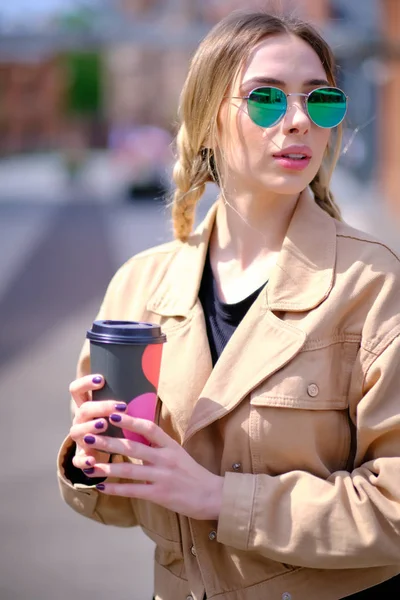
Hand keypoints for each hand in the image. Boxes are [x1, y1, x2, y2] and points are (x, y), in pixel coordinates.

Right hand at [69, 374, 126, 470]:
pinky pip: (77, 460)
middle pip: (83, 409)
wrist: (107, 454)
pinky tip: (92, 461)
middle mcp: (80, 421)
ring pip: (76, 431)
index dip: (85, 383)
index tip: (102, 380)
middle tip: (119, 407)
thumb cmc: (117, 429)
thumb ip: (125, 401)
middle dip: (100, 407)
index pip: (77, 390)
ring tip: (104, 425)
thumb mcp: (118, 413)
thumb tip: (148, 378)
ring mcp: (79, 439)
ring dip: (89, 427)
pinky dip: (83, 460)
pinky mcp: (82, 458)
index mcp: (88, 408)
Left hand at [81, 414, 223, 520]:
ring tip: (87, 465)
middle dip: (108, 442)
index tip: (112, 415)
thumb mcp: (179, 454)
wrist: (212, 496)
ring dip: (106, 467)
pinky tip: (101, 487)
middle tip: (88, 438)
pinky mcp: (160, 494)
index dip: (130, 421)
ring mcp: (163, 476)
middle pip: (133, 447)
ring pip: (129, 470)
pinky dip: (116, 489)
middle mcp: (166, 458)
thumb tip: (136, 438)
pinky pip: (133, 491)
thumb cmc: (193, 474)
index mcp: (171, 445)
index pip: (149, 428)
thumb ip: (159, 447)